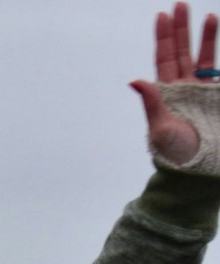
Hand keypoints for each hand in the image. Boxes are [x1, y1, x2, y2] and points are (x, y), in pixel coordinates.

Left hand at [132, 3, 219, 169]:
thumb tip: (134, 80)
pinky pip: (217, 69)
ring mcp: (201, 90)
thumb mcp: (160, 127)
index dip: (163, 37)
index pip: (164, 58)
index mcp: (166, 93)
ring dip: (204, 35)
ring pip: (202, 56)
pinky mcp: (216, 94)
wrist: (201, 166)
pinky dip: (217, 51)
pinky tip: (219, 32)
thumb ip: (152, 102)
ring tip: (206, 15)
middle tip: (179, 4)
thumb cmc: (176, 151)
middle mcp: (182, 87)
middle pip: (181, 51)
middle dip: (181, 28)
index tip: (161, 15)